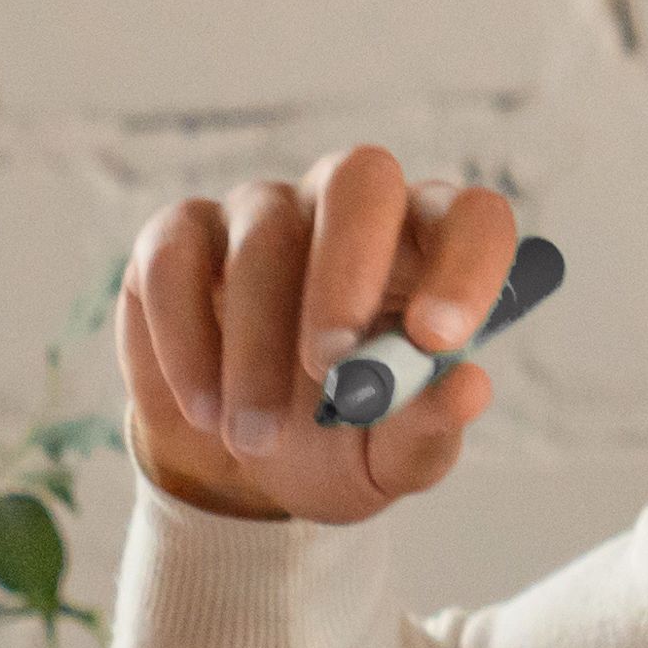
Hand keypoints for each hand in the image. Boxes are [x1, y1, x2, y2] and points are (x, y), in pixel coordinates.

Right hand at [117, 142, 509, 526]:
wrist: (236, 472)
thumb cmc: (336, 445)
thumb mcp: (388, 459)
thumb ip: (427, 428)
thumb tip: (469, 389)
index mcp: (426, 252)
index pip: (471, 217)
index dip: (465, 263)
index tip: (437, 340)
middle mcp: (350, 213)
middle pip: (361, 176)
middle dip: (347, 268)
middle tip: (330, 366)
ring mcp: (262, 213)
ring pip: (264, 232)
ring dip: (257, 347)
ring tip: (256, 439)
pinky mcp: (180, 238)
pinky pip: (176, 256)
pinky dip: (185, 341)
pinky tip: (203, 411)